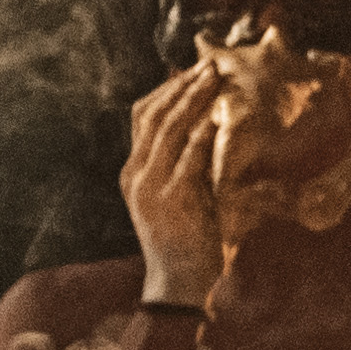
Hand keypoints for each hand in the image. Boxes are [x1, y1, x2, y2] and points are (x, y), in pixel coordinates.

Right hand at [113, 52, 257, 305]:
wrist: (177, 285)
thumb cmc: (183, 243)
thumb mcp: (175, 199)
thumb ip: (182, 167)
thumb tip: (205, 130)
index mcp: (132, 173)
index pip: (141, 117)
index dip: (166, 90)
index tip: (192, 71)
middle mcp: (135, 175)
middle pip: (152, 115)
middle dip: (181, 86)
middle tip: (209, 64)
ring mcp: (151, 187)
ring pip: (167, 129)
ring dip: (193, 99)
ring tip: (215, 78)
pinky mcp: (173, 200)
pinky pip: (187, 157)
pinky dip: (202, 132)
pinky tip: (218, 115)